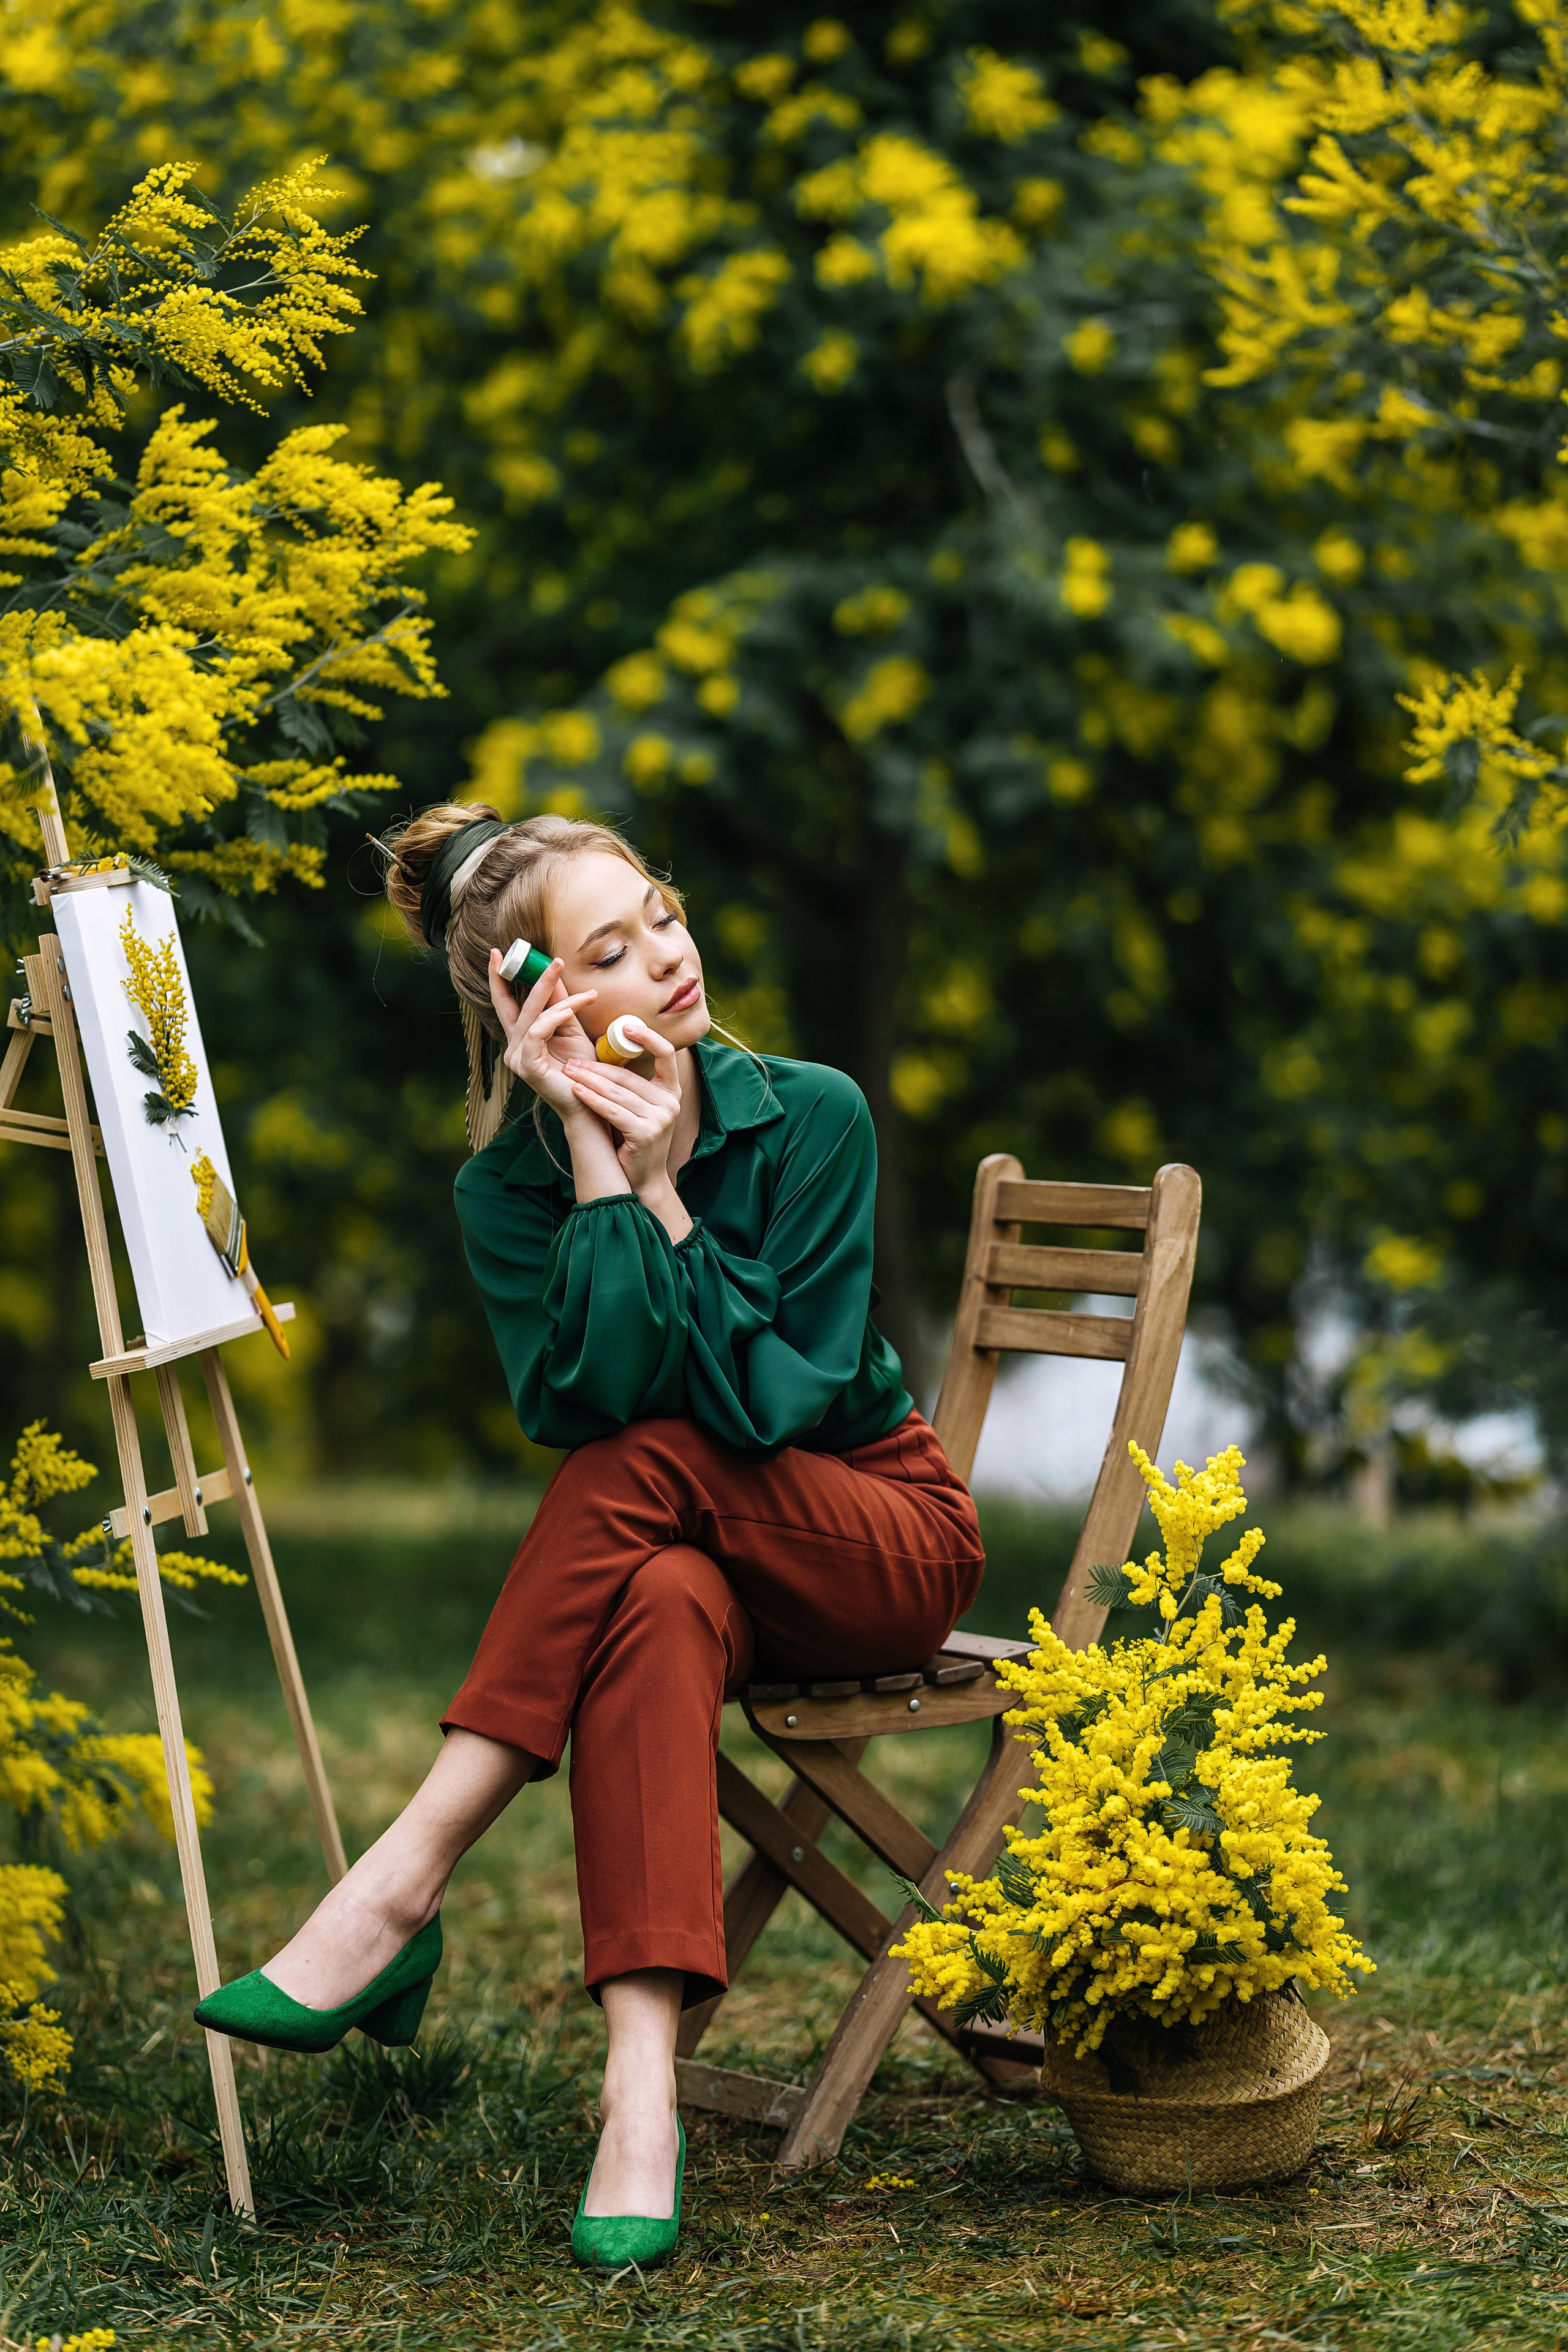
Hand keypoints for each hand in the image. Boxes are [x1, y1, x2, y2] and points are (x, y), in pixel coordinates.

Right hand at [487, 950, 598, 1120]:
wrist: (590, 1103)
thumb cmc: (582, 1070)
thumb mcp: (572, 1030)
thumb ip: (561, 1005)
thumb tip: (555, 974)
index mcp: (521, 1039)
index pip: (505, 1004)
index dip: (498, 979)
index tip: (497, 954)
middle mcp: (514, 1048)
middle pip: (514, 1005)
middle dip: (528, 977)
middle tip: (550, 959)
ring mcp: (518, 1059)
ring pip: (532, 1017)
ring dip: (554, 995)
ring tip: (579, 986)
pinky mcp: (528, 1067)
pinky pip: (538, 1033)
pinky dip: (555, 1017)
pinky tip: (572, 1009)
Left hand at [560, 1021, 682, 1201]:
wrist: (642, 1178)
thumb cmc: (634, 1138)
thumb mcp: (639, 1108)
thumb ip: (629, 1085)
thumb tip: (605, 1051)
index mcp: (671, 1091)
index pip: (666, 1054)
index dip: (648, 1038)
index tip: (626, 1027)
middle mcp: (670, 1102)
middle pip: (628, 1076)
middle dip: (597, 1067)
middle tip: (572, 1059)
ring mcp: (660, 1119)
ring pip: (617, 1092)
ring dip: (589, 1080)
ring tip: (568, 1071)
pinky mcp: (645, 1133)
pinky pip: (612, 1111)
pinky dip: (592, 1099)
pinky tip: (576, 1091)